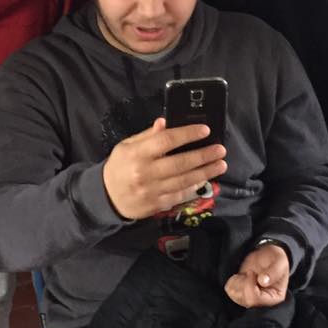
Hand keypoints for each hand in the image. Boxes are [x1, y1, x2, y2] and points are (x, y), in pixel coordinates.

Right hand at [103, 118, 226, 220]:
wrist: (107, 197)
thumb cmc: (120, 166)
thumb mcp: (127, 146)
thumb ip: (147, 135)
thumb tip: (166, 122)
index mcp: (137, 154)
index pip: (166, 140)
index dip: (187, 134)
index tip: (205, 130)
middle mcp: (145, 173)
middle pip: (180, 163)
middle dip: (203, 156)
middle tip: (220, 150)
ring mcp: (152, 191)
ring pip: (184, 181)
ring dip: (205, 172)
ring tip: (221, 164)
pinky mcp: (157, 205)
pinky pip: (180, 195)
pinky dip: (195, 187)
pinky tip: (205, 180)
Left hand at [224, 243, 289, 307]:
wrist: (268, 254)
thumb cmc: (277, 259)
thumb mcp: (280, 261)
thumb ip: (274, 271)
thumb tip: (263, 281)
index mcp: (274, 297)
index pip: (256, 299)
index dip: (249, 285)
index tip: (251, 272)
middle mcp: (262, 301)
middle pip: (245, 300)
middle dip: (243, 283)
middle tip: (249, 272)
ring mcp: (251, 297)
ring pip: (236, 297)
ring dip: (237, 282)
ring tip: (247, 273)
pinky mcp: (242, 292)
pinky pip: (230, 292)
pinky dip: (232, 282)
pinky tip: (241, 276)